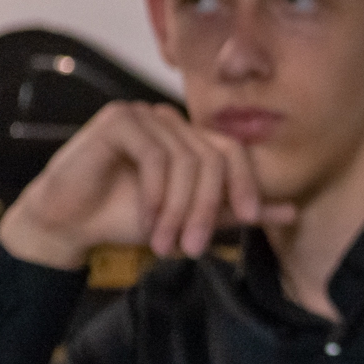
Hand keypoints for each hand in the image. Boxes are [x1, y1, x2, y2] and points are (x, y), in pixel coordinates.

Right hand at [0, 101, 295, 270]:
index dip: (246, 184)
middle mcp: (169, 120)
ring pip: (186, 161)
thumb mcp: (190, 219)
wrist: (71, 224)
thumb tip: (292, 210)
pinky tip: (148, 222)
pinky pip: (156, 156)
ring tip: (167, 243)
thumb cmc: (127, 218)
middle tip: (193, 248)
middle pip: (211, 159)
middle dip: (206, 209)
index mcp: (188, 137)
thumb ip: (235, 212)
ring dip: (179, 209)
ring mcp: (144, 115)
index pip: (232, 151)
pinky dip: (156, 195)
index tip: (249, 219)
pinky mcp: (118, 119)